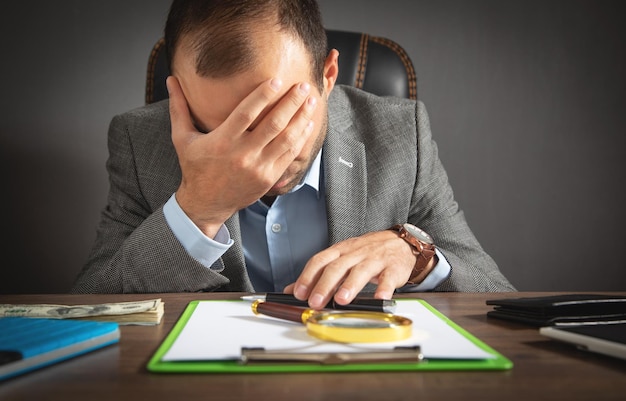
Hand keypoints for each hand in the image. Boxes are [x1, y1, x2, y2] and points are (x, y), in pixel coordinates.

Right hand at [166, 76, 316, 237]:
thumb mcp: (181, 138)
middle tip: (303, 85)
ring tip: (312, 100)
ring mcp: (258, 168)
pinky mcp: (268, 178)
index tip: (276, 80)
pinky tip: (308, 123)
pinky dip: (300, 138)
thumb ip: (179, 107)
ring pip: (286, 139)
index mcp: (222, 142)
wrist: (205, 203)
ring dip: (301, 118)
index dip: (263, 95)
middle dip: (291, 103)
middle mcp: (242, 154)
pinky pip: (289, 155)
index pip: (246, 113)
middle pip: (272, 124)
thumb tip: (171, 79)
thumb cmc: (194, 167)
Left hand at [284, 230, 418, 308]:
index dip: (308, 276)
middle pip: (337, 267)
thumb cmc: (368, 253)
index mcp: (341, 251)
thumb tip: (292, 289)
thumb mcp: (342, 258)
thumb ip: (319, 273)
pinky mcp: (393, 268)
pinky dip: (384, 288)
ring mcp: (375, 259)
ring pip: (360, 271)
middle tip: (315, 301)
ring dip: (350, 286)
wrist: (401, 243)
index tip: (298, 292)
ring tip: (341, 300)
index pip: (320, 260)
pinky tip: (379, 298)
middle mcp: (356, 253)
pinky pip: (389, 278)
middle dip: (324, 285)